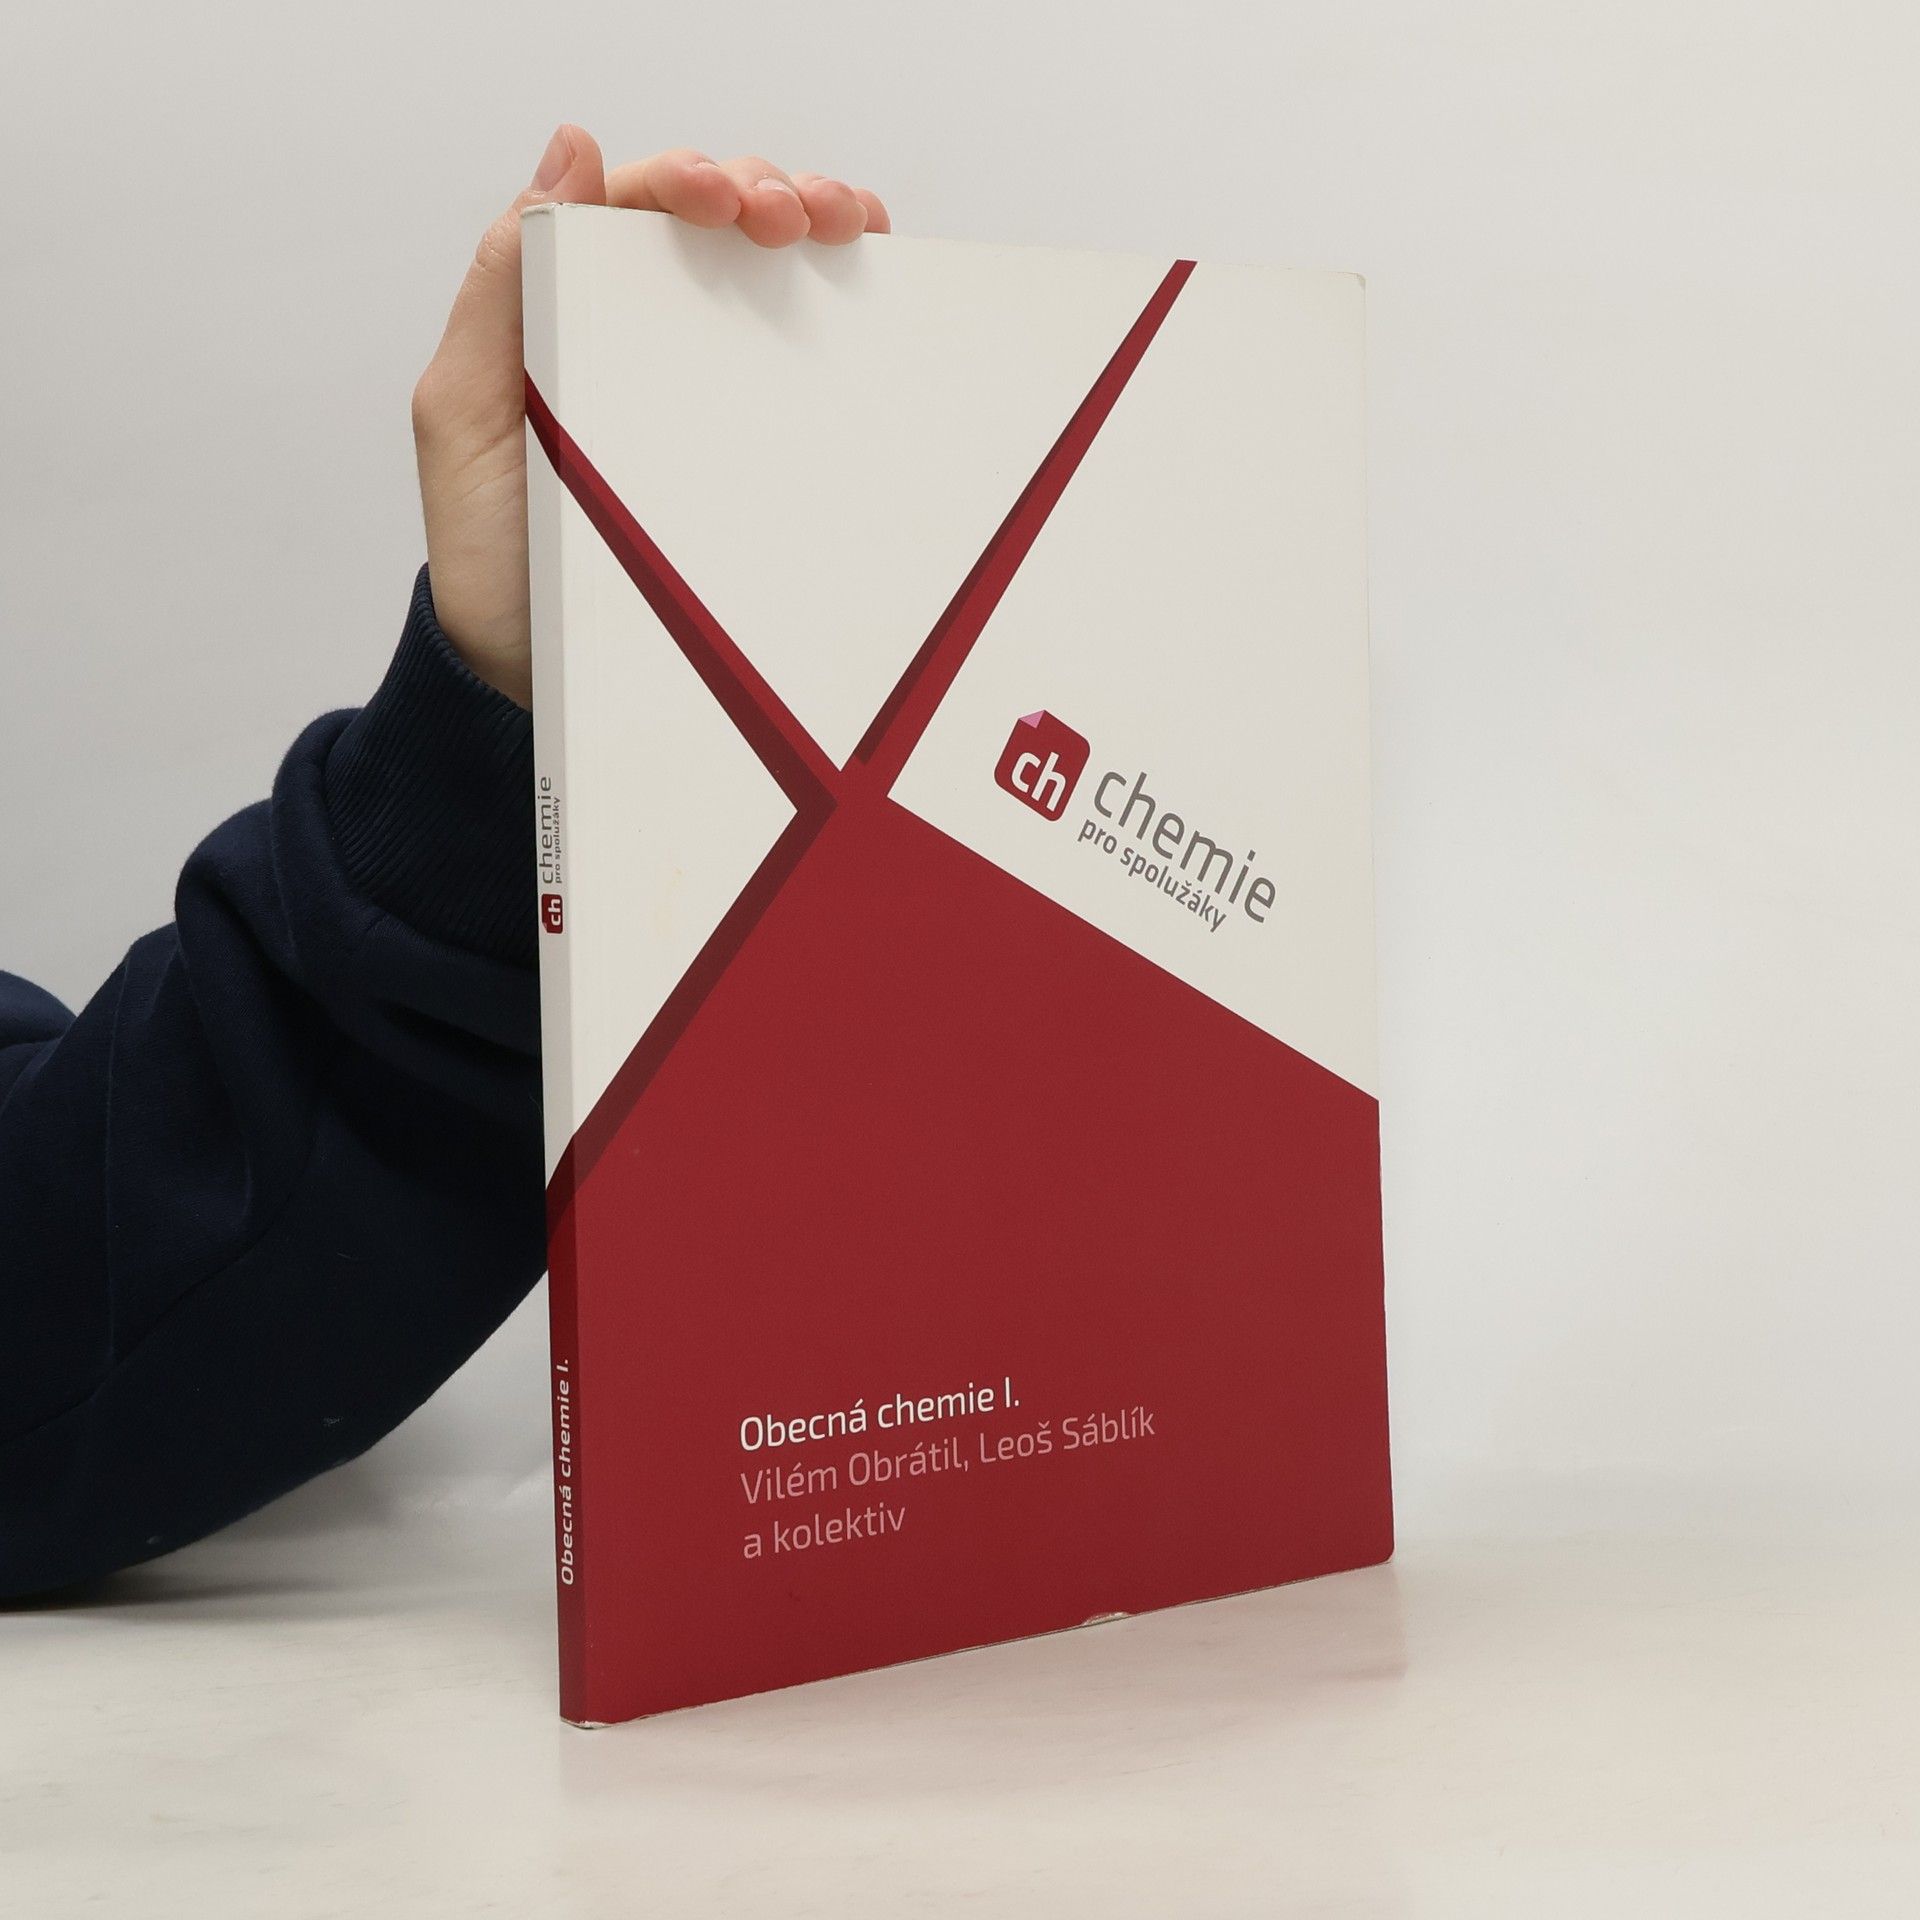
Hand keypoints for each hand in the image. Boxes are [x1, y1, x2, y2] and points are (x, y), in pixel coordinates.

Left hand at [411, 126, 890, 707]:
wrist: (535, 677)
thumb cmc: (494, 556)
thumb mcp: (464, 413)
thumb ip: (498, 287)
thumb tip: (569, 151)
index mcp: (561, 307)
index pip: (631, 204)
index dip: (687, 177)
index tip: (729, 200)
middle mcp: (631, 330)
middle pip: (708, 222)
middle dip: (764, 188)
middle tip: (800, 215)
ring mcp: (691, 382)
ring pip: (760, 270)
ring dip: (812, 219)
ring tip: (845, 224)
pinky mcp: (743, 440)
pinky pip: (795, 352)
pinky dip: (836, 297)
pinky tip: (868, 275)